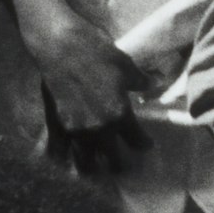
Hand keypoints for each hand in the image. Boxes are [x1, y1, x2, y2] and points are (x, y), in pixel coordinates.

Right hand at [8, 0, 148, 172]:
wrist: (58, 44)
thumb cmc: (95, 51)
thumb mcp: (125, 65)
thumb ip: (141, 81)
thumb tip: (156, 84)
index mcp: (119, 115)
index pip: (137, 141)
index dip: (144, 144)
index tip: (147, 144)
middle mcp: (98, 128)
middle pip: (113, 161)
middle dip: (121, 164)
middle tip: (124, 161)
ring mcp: (75, 129)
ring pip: (86, 163)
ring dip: (94, 167)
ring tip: (97, 167)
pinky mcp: (56, 123)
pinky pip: (60, 151)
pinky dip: (65, 158)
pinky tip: (67, 160)